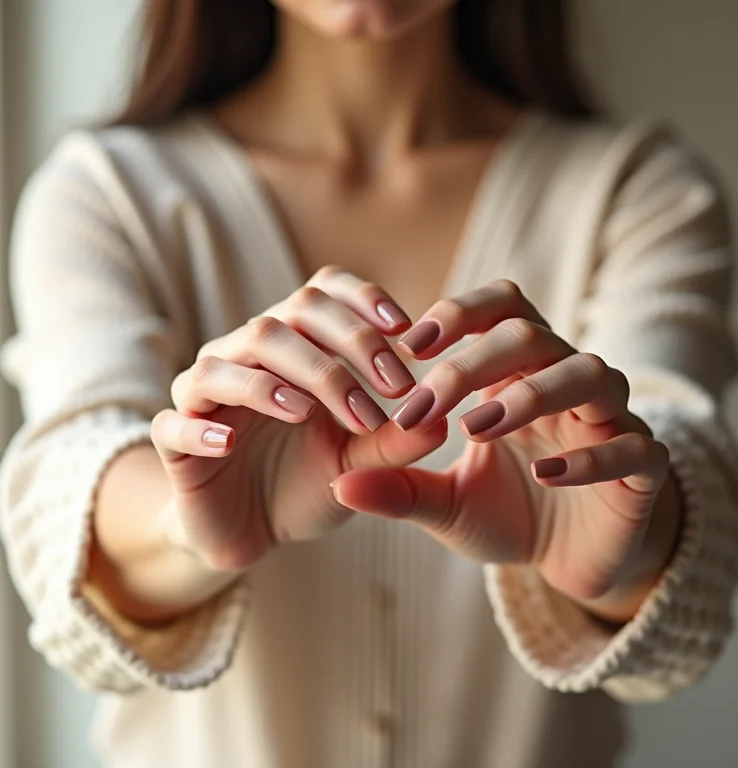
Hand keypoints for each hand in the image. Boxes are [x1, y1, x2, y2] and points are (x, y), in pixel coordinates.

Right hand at [150, 267, 446, 570]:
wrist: (253, 529)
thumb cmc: (307, 482)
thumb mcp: (358, 464)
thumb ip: (394, 442)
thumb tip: (441, 421)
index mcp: (294, 348)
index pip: (320, 294)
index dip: (361, 300)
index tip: (407, 328)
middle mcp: (247, 357)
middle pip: (284, 319)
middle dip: (344, 346)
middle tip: (395, 387)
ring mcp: (206, 395)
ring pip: (230, 359)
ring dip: (282, 381)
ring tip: (316, 414)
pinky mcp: (176, 440)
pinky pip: (176, 422)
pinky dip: (202, 428)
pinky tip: (231, 443)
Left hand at [331, 280, 680, 621]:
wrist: (572, 563)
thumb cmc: (512, 515)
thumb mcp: (448, 505)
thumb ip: (400, 488)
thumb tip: (337, 486)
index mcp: (520, 377)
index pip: (500, 310)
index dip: (458, 315)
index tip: (406, 347)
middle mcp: (567, 384)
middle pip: (531, 336)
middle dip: (472, 363)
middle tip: (422, 406)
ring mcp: (612, 421)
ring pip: (588, 373)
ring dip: (530, 394)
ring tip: (477, 428)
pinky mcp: (644, 468)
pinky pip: (629, 445)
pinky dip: (587, 456)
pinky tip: (543, 473)